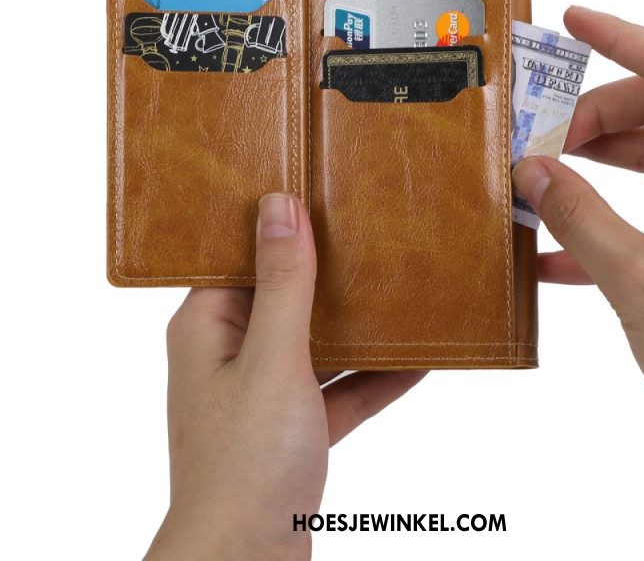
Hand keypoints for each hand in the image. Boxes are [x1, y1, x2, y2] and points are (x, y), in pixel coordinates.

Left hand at [144, 194, 425, 560]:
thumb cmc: (246, 463)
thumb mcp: (274, 359)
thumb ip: (283, 283)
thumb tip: (279, 205)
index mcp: (208, 327)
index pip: (241, 256)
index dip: (279, 226)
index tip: (321, 192)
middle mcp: (232, 354)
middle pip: (286, 297)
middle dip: (331, 273)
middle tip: (374, 233)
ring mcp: (264, 393)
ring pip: (318, 343)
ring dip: (359, 327)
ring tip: (405, 290)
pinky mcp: (293, 428)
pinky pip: (339, 389)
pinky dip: (373, 377)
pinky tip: (422, 360)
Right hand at [513, 7, 643, 514]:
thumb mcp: (641, 279)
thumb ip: (580, 217)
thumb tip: (535, 172)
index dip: (624, 37)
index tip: (574, 22)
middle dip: (595, 119)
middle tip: (540, 139)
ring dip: (599, 168)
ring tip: (544, 182)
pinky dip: (611, 221)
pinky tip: (561, 254)